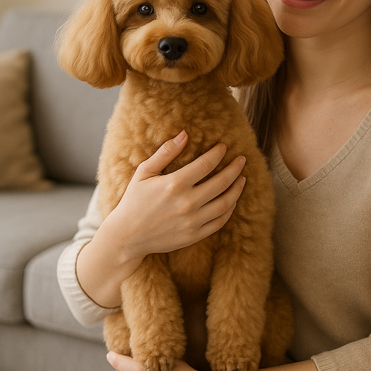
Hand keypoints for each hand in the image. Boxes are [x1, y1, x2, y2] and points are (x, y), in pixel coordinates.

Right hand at [104, 130, 246, 258]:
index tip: (224, 147)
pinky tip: (232, 200)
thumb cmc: (134, 200)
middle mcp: (186, 203)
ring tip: (243, 178)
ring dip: (237, 189)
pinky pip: (220, 221)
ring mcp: (192, 221)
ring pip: (225, 203)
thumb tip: (185, 134)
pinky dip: (229, 209)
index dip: (218, 154)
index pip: (206, 164)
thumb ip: (165, 152)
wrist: (127, 236)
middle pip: (221, 182)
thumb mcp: (144, 172)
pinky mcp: (194, 235)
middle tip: (242, 159)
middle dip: (235, 168)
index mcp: (174, 184)